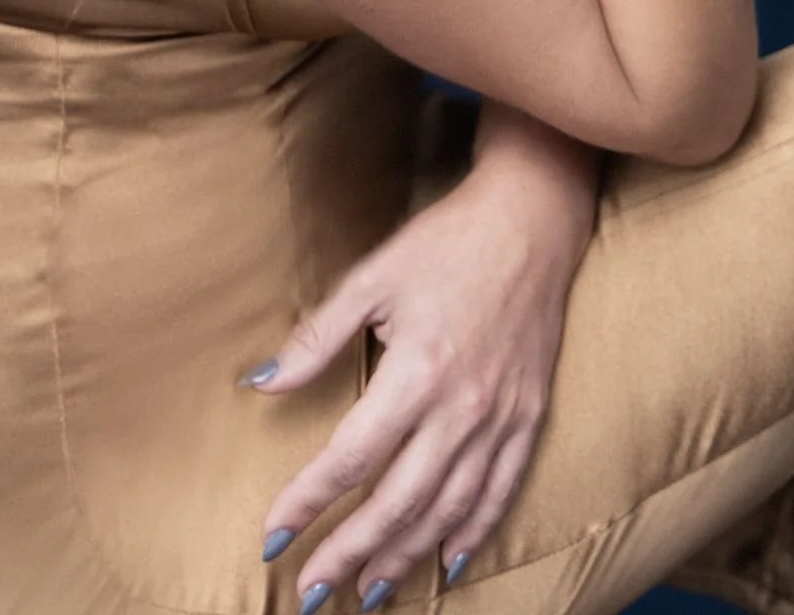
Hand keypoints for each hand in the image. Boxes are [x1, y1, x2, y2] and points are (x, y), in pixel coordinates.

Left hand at [243, 153, 595, 608]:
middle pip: (399, 501)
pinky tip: (448, 561)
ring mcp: (502, 416)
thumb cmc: (446, 241)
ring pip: (449, 508)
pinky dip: (474, 532)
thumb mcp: (372, 277)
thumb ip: (317, 337)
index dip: (309, 501)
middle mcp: (462, 407)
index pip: (352, 457)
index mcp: (417, 371)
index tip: (273, 536)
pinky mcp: (530, 414)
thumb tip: (261, 383)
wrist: (532, 217)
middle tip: (313, 592)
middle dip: (351, 552)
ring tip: (368, 592)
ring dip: (405, 556)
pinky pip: (502, 490)